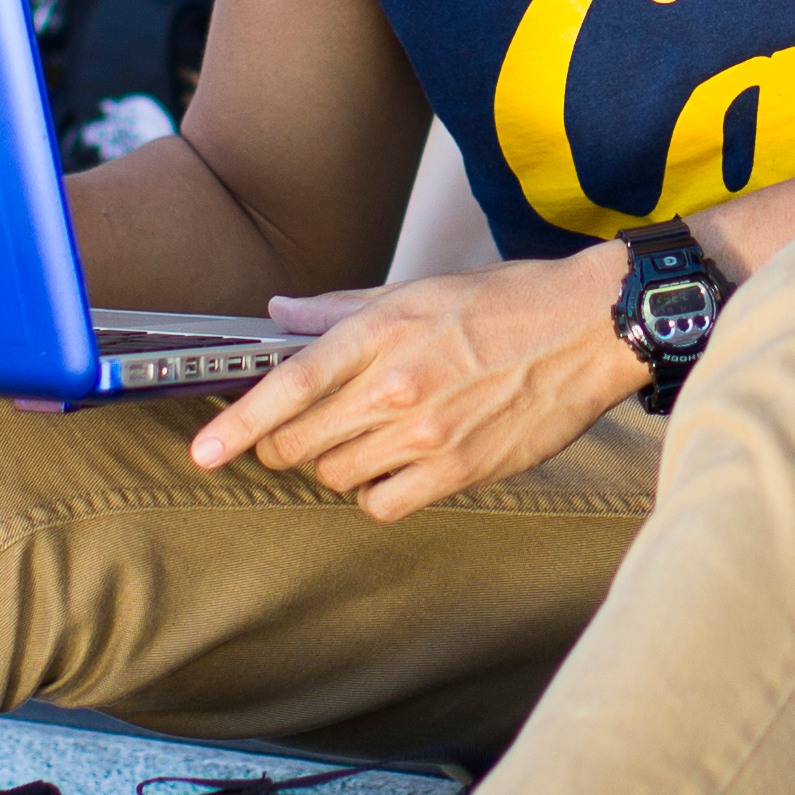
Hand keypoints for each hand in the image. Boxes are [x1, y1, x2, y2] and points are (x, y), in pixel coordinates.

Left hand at [185, 244, 639, 520]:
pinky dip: (374, 495)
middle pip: (300, 443)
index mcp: (380, 332)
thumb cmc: (507, 303)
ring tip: (362, 440)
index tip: (204, 451)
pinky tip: (393, 469)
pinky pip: (382, 505)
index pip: (289, 385)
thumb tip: (279, 316)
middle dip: (282, 445)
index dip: (237, 424)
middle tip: (297, 434)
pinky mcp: (460, 470)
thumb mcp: (416, 289)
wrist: (590, 329)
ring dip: (333, 466)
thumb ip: (340, 308)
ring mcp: (428, 432)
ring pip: (336, 476)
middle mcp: (397, 385)